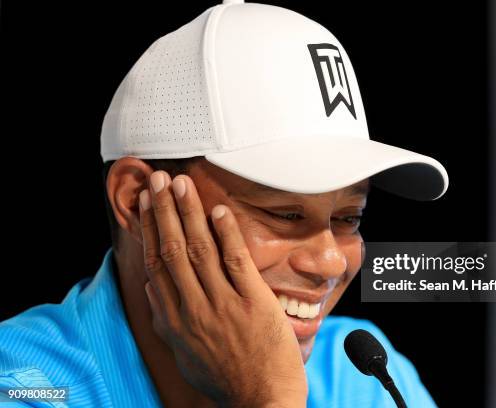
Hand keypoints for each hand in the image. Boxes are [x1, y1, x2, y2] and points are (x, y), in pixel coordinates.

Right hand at [139, 171, 306, 406]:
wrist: (262, 400)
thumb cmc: (225, 377)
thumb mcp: (185, 354)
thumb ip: (167, 321)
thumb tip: (154, 289)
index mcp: (174, 320)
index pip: (156, 264)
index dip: (150, 229)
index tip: (147, 204)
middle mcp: (193, 308)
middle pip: (173, 249)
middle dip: (164, 210)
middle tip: (158, 179)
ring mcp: (223, 304)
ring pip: (199, 250)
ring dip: (189, 213)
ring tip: (181, 184)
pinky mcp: (252, 302)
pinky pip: (236, 262)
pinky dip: (226, 234)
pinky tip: (218, 212)